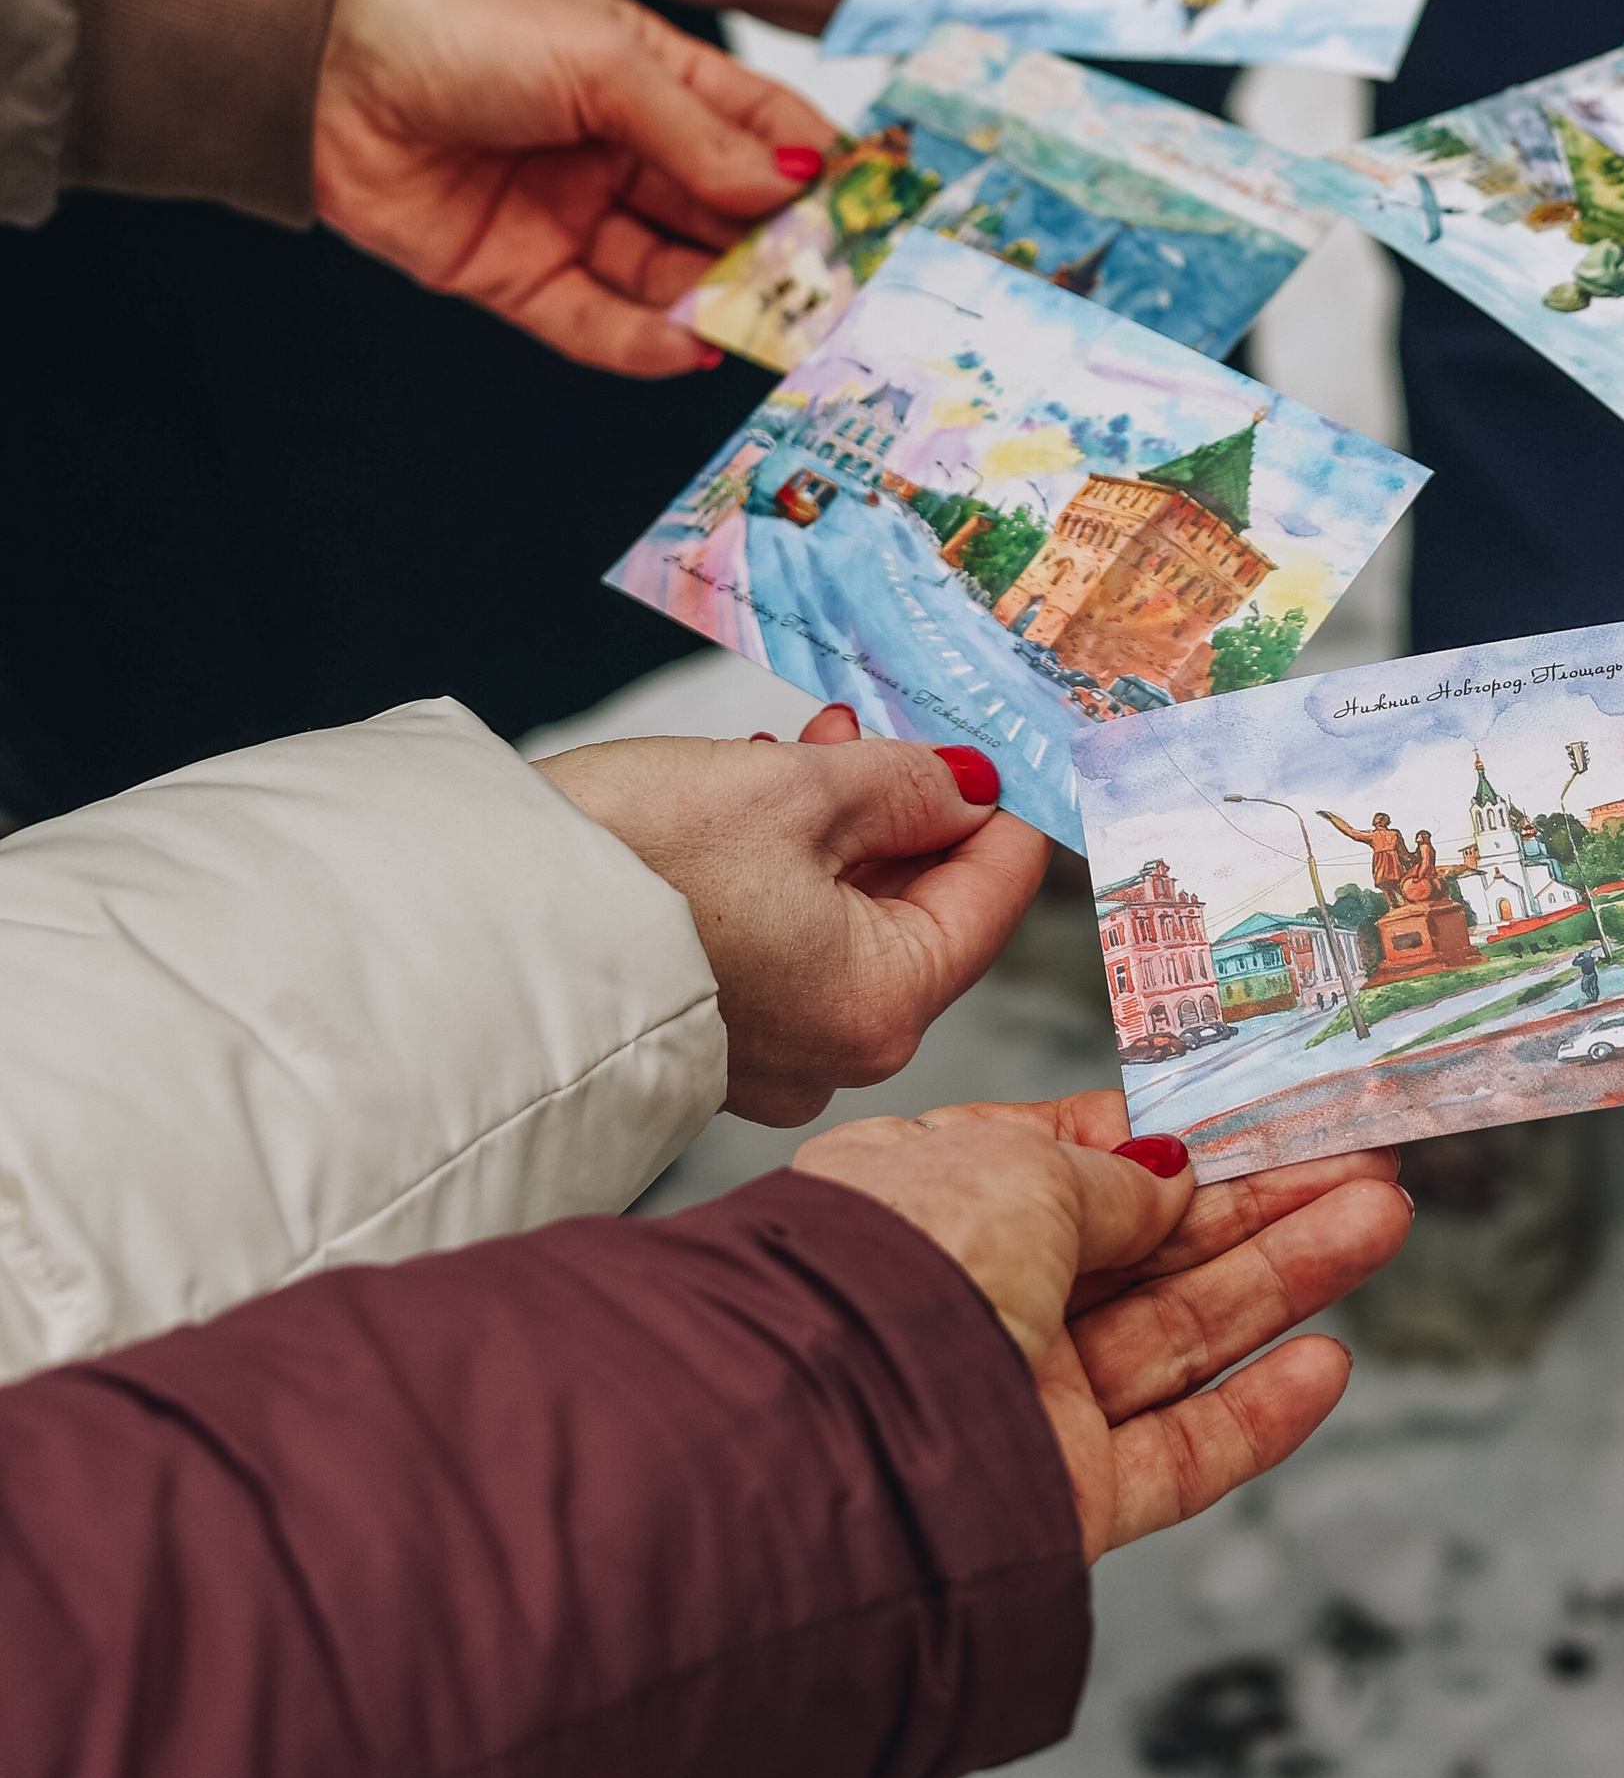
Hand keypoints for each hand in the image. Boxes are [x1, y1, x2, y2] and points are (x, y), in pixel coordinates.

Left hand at [309, 0, 835, 372]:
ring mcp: (573, 216)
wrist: (317, 68)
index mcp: (654, 78)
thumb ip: (696, 130)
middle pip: (726, 215)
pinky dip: (643, 341)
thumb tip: (793, 182)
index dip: (821, 170)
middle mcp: (622, 151)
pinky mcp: (519, 277)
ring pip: (672, 275)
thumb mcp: (600, 60)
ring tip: (772, 328)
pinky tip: (688, 345)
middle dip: (783, 253)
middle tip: (840, 292)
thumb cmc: (460, 26)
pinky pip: (597, 322)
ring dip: (722, 304)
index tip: (878, 212)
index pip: (762, 130)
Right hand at [539, 721, 1045, 1120]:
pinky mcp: (711, 1032)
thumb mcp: (792, 792)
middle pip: (920, 909)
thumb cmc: (630, 867)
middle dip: (904, 805)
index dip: (998, 805)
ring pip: (848, 917)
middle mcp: (836, 1051)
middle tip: (875, 724)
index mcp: (882, 1005)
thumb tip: (968, 784)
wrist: (471, 925)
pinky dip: (784, 870)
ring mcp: (771, 1053)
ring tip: (808, 744)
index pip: (993, 896)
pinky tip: (753, 802)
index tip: (996, 741)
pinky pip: (786, 942)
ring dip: (839, 825)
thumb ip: (901, 785)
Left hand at [794, 1096, 1411, 1558]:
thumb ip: (1113, 1173)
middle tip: (1360, 1164)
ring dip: (1285, 1282)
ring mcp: (1021, 1404)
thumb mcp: (1014, 1167)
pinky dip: (1257, 1415)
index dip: (1180, 1143)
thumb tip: (1168, 1177)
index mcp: (933, 1200)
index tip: (1271, 1116)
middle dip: (1262, 1203)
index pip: (1077, 1163)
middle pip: (1151, 1250)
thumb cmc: (892, 1274)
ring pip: (1180, 1338)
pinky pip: (1177, 1454)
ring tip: (1378, 1222)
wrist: (834, 1444)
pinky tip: (1326, 1365)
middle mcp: (977, 1298)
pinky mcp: (1059, 1502)